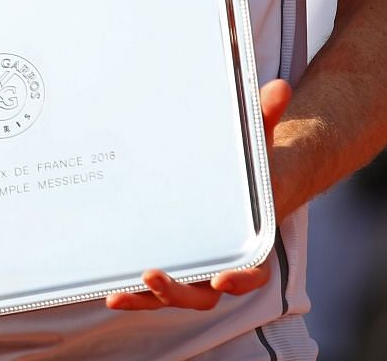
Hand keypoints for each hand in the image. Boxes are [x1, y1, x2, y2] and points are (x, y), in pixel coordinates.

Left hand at [104, 78, 293, 312]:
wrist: (241, 185)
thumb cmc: (251, 168)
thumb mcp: (258, 142)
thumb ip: (265, 118)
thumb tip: (278, 87)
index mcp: (250, 245)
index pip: (252, 273)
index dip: (241, 278)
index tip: (225, 278)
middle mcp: (222, 267)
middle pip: (204, 295)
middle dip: (178, 291)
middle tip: (154, 275)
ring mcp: (195, 272)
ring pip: (175, 298)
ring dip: (147, 299)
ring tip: (119, 292)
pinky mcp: (172, 268)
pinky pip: (154, 290)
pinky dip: (135, 294)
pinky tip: (109, 290)